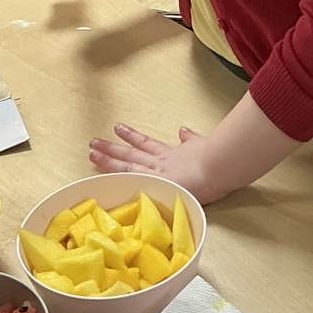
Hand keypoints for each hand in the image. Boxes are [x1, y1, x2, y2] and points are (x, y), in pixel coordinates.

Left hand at [91, 121, 220, 202]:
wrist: (219, 166)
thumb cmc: (213, 159)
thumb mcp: (200, 143)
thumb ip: (191, 139)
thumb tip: (183, 130)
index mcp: (170, 155)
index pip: (145, 145)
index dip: (130, 138)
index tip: (117, 129)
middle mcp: (161, 163)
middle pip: (131, 154)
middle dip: (112, 149)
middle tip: (94, 142)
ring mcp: (158, 173)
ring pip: (128, 164)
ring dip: (110, 158)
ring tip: (94, 150)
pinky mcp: (159, 183)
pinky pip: (135, 180)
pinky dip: (125, 178)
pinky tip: (109, 178)